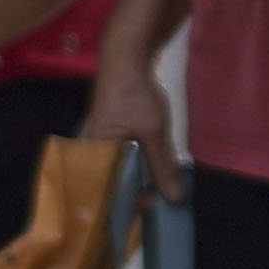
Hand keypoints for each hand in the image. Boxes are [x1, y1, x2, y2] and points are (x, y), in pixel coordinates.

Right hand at [82, 59, 183, 201]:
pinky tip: (158, 168)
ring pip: (123, 171)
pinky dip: (143, 165)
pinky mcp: (115, 135)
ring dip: (143, 178)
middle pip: (116, 183)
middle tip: (165, 199)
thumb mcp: (154, 132)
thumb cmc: (133, 96)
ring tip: (164, 186)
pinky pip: (127, 159)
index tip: (157, 208)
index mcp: (94, 154)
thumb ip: (163, 166)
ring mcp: (104, 143)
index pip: (108, 191)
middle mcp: (94, 152)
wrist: (127, 60)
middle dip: (139, 193)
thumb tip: (174, 198)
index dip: (131, 203)